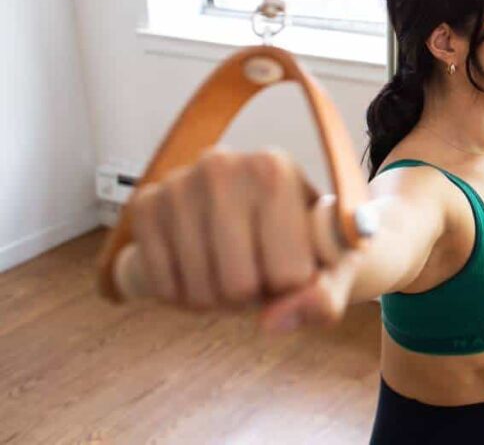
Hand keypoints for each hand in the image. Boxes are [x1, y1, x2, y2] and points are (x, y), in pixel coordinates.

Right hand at [124, 146, 364, 333]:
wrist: (260, 212)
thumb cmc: (306, 240)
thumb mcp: (334, 265)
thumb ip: (323, 297)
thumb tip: (273, 322)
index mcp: (275, 170)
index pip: (289, 275)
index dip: (293, 287)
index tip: (295, 263)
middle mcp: (221, 167)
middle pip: (238, 285)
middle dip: (254, 296)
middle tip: (260, 272)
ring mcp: (177, 184)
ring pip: (199, 291)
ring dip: (219, 299)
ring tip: (233, 269)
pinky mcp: (145, 206)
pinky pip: (162, 286)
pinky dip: (184, 296)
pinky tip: (202, 272)